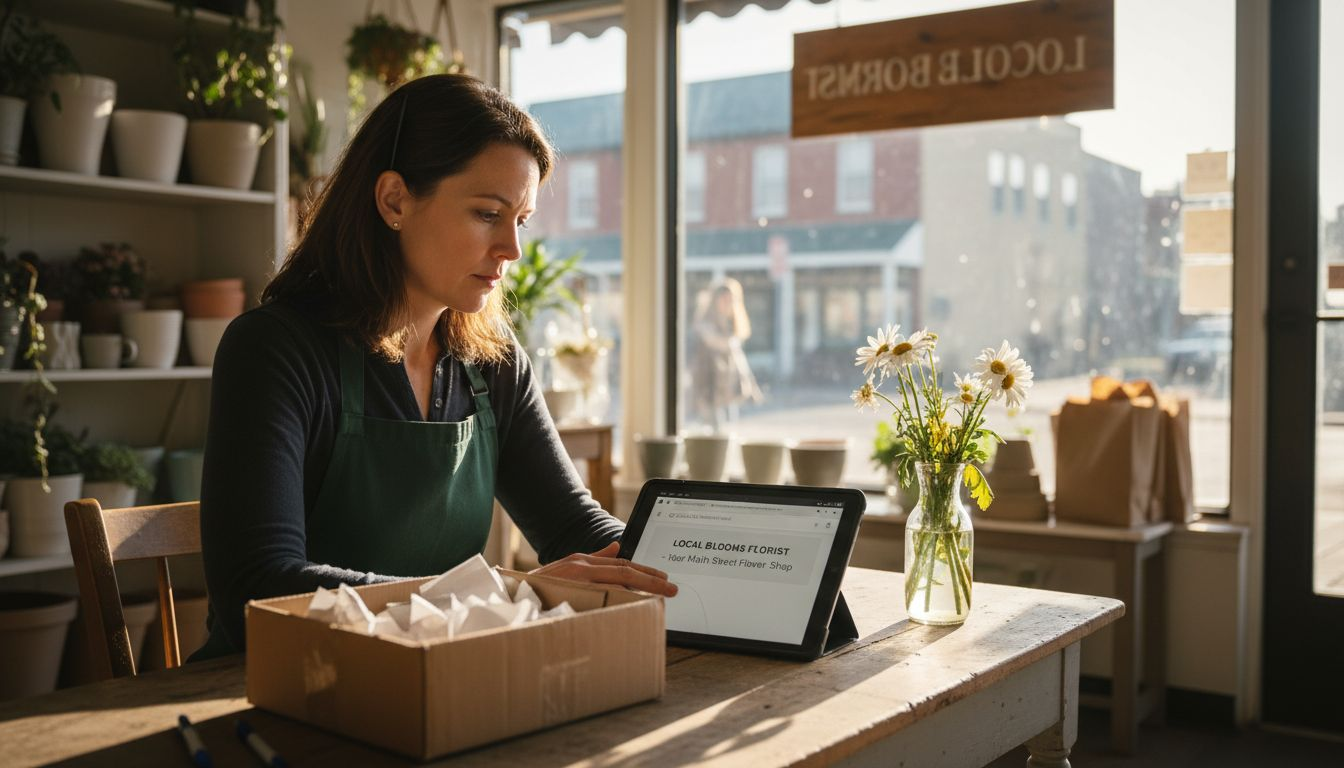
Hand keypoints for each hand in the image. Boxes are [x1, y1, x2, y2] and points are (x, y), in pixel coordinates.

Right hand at [532, 542, 678, 596]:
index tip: (664, 579)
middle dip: (651, 579)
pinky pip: (601, 594)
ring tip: (661, 597)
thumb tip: (618, 548)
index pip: (621, 565)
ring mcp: (576, 577)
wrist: (509, 594)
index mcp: (583, 561)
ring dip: (641, 589)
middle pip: (625, 571)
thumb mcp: (568, 569)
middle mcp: (582, 565)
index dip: (645, 572)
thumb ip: (595, 559)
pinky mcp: (569, 589)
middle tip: (672, 589)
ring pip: (617, 582)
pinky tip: (635, 604)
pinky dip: (619, 598)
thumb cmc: (539, 587)